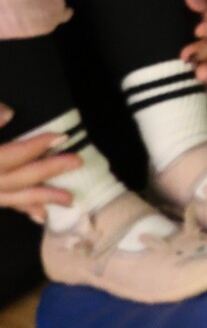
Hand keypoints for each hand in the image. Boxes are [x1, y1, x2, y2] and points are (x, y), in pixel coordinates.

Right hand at [0, 106, 77, 223]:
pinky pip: (4, 204)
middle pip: (18, 178)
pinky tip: (41, 214)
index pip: (12, 155)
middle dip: (48, 170)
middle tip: (77, 162)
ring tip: (70, 200)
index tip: (62, 136)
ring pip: (13, 197)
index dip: (36, 146)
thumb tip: (10, 113)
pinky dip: (23, 208)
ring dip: (41, 198)